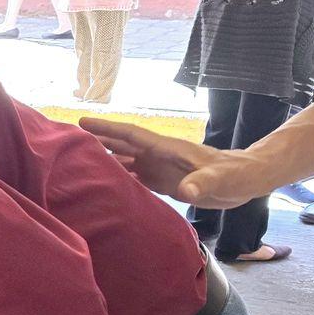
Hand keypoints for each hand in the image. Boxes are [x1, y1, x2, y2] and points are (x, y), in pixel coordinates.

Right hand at [80, 117, 261, 207]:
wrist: (247, 180)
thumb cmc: (236, 175)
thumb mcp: (220, 179)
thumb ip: (202, 183)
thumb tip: (186, 192)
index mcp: (166, 149)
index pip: (130, 135)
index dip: (106, 129)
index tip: (81, 122)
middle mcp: (157, 156)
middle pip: (120, 146)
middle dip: (95, 141)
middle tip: (66, 142)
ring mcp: (158, 168)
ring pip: (123, 161)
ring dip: (102, 161)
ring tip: (75, 164)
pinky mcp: (163, 182)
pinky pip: (133, 178)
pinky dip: (116, 179)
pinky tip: (101, 185)